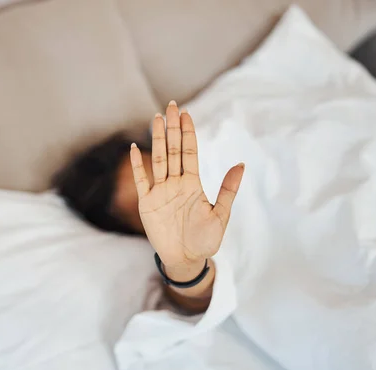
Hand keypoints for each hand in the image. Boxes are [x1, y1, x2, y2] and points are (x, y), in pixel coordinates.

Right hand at [129, 101, 243, 272]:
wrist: (187, 259)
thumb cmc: (205, 239)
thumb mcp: (221, 215)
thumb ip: (228, 189)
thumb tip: (241, 164)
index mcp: (193, 183)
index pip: (190, 152)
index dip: (188, 132)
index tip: (185, 113)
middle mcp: (176, 183)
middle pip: (173, 150)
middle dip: (172, 128)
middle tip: (171, 105)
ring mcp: (160, 191)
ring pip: (158, 160)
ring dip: (157, 139)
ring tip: (156, 118)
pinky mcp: (147, 203)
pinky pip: (141, 180)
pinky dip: (137, 166)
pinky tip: (134, 149)